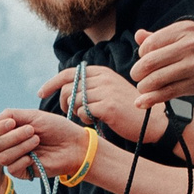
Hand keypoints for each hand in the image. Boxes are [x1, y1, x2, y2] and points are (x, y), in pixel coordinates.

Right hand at [0, 107, 95, 183]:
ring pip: (2, 157)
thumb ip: (11, 115)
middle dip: (13, 136)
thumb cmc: (57, 128)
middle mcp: (11, 145)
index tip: (12, 122)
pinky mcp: (23, 172)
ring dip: (20, 147)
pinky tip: (34, 157)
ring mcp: (16, 159)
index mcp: (11, 131)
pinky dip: (22, 161)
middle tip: (33, 131)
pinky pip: (11, 169)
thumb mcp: (34, 116)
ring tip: (37, 140)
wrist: (74, 145)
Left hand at [43, 65, 169, 144]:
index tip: (41, 92)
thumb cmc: (128, 108)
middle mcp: (102, 78)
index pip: (68, 73)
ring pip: (74, 101)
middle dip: (62, 102)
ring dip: (74, 112)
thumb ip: (92, 86)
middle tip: (67, 112)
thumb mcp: (111, 89)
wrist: (152, 121)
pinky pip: (82, 113)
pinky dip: (83, 119)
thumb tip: (68, 90)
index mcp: (101, 72)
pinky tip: (94, 121)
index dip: (52, 83)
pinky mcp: (108, 107)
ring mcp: (105, 92)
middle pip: (67, 88)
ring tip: (86, 117)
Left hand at [130, 20, 193, 108]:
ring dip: (143, 87)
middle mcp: (190, 45)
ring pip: (156, 79)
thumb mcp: (189, 35)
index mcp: (186, 29)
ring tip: (143, 87)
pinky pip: (166, 93)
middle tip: (137, 76)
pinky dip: (150, 100)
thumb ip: (163, 37)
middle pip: (150, 62)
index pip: (150, 43)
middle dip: (137, 72)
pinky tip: (141, 103)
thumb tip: (138, 36)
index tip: (145, 59)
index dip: (142, 54)